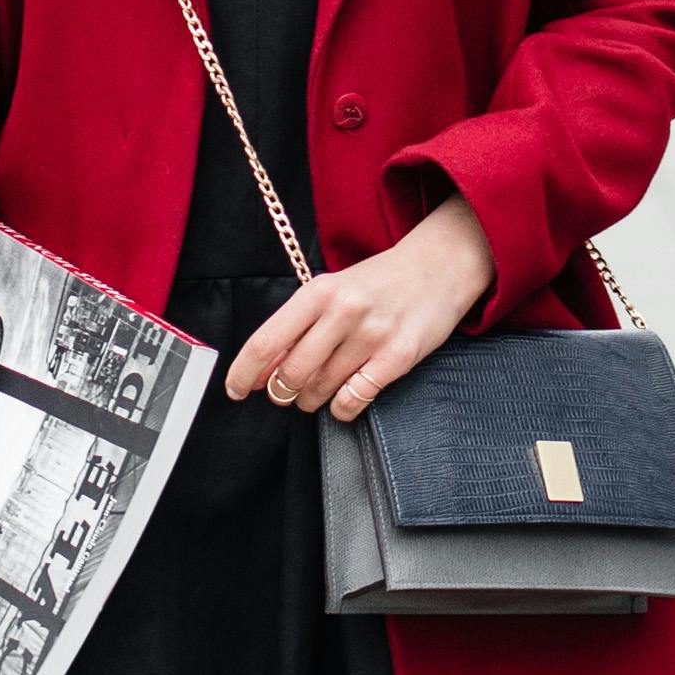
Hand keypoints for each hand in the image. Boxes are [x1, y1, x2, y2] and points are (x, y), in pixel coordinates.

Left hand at [224, 195, 494, 418]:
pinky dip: (342, 408)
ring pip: (321, 389)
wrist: (439, 266)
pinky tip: (344, 399)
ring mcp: (372, 335)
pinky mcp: (398, 357)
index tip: (235, 391)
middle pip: (291, 373)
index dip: (243, 373)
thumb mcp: (332, 291)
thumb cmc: (378, 283)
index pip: (267, 342)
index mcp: (318, 291)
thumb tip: (260, 372)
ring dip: (312, 399)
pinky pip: (354, 399)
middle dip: (281, 392)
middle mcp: (343, 311)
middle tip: (286, 391)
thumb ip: (297, 327)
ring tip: (318, 390)